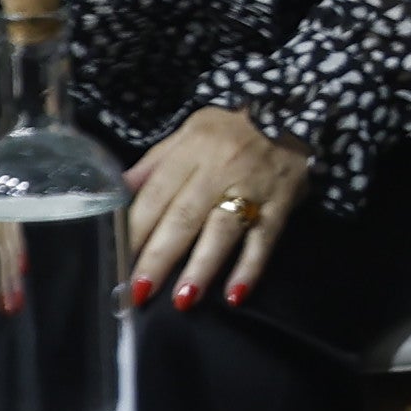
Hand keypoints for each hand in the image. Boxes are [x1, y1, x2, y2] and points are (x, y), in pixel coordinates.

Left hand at [131, 105, 311, 308]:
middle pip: (184, 217)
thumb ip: (155, 163)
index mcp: (191, 151)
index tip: (118, 261)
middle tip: (139, 292)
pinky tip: (234, 294)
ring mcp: (252, 188)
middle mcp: (219, 170)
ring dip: (202, 266)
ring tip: (183, 299)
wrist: (294, 111)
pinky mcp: (281, 204)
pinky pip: (265, 239)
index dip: (136, 230)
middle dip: (160, 257)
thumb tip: (117, 191)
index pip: (156, 195)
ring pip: (222, 231)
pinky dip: (250, 268)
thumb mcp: (189, 131)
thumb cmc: (232, 127)